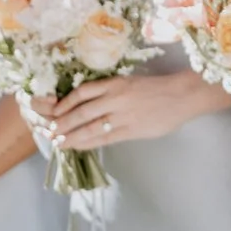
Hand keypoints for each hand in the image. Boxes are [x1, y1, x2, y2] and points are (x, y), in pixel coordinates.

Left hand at [39, 71, 210, 153]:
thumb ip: (111, 93)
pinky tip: (77, 146)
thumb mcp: (130, 83)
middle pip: (80, 112)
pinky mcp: (131, 130)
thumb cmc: (158, 88)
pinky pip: (104, 138)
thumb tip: (89, 105)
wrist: (182, 96)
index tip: (54, 111)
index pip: (82, 93)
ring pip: (89, 127)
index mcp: (115, 83)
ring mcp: (122, 116)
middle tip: (47, 130)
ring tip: (57, 142)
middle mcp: (115, 98)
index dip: (64, 103)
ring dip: (70, 136)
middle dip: (61, 123)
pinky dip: (87, 143)